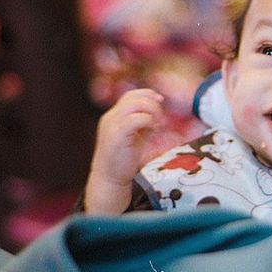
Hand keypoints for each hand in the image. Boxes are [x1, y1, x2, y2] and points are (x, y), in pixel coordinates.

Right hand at [85, 88, 165, 214]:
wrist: (110, 178)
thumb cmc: (123, 159)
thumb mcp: (133, 136)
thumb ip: (141, 122)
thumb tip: (157, 110)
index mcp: (113, 116)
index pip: (130, 95)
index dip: (147, 94)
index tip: (161, 101)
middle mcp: (110, 117)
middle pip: (134, 97)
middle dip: (153, 103)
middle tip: (162, 118)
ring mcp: (112, 125)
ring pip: (135, 104)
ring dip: (152, 111)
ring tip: (157, 125)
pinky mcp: (117, 135)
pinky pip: (136, 118)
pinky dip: (149, 121)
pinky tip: (153, 131)